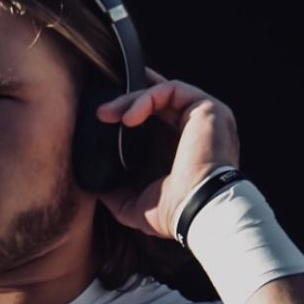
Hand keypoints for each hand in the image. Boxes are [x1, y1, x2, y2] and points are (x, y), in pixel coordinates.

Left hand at [93, 67, 241, 240]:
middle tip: (101, 112)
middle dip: (127, 98)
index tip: (104, 114)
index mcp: (182, 146)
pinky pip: (172, 90)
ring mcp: (204, 116)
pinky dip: (146, 98)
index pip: (157, 116)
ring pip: (162, 93)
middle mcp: (196, 128)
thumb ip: (118, 196)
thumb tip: (96, 190)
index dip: (132, 107)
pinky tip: (127, 119)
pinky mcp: (207, 108)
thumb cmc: (174, 213)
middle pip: (159, 99)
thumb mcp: (136, 207)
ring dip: (130, 99)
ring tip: (106, 115)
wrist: (197, 211)